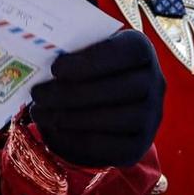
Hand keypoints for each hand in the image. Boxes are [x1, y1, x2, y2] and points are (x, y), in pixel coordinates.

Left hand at [28, 30, 164, 168]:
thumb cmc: (89, 69)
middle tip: (38, 94)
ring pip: (110, 119)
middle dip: (70, 93)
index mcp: (141, 49)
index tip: (55, 68)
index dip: (90, 61)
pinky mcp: (139, 146)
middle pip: (115, 89)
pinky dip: (74, 139)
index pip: (124, 52)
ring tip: (39, 112)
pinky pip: (106, 146)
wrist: (108, 105)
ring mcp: (151, 117)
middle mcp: (155, 82)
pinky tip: (51, 130)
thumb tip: (42, 61)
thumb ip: (72, 52)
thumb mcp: (86, 53)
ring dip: (68, 117)